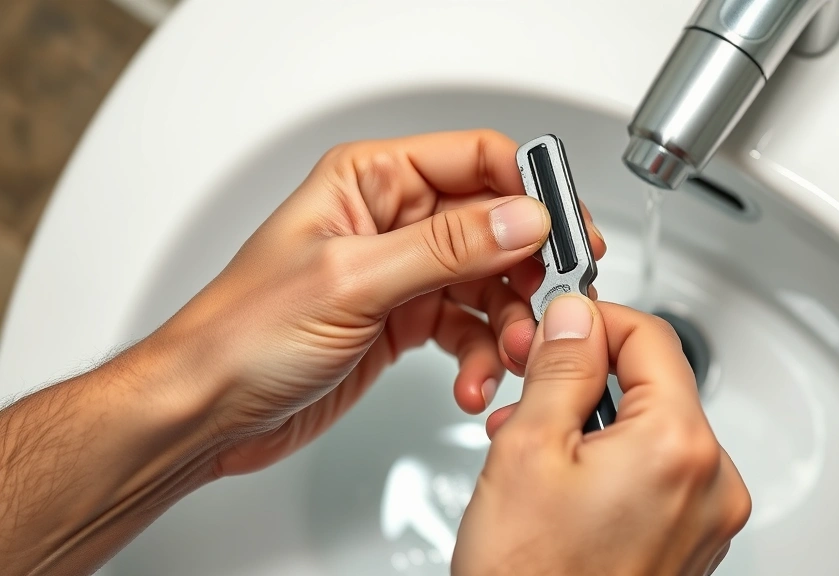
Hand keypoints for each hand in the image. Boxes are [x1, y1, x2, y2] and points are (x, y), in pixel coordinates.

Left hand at [150, 130, 604, 475]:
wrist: (208, 411)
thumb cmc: (242, 334)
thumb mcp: (351, 280)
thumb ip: (445, 247)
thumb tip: (522, 219)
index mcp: (370, 180)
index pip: (477, 160)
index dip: (530, 192)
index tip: (567, 233)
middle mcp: (392, 220)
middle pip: (496, 226)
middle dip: (528, 270)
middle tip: (550, 307)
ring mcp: (403, 272)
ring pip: (491, 282)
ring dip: (509, 323)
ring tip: (509, 356)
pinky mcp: (407, 320)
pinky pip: (471, 327)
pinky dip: (482, 355)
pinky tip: (473, 381)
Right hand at [453, 296, 750, 575]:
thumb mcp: (528, 451)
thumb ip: (561, 368)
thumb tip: (576, 316)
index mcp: (678, 448)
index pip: (650, 335)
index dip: (593, 318)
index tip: (556, 322)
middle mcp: (710, 484)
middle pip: (653, 382)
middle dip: (586, 376)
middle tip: (528, 388)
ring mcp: (706, 518)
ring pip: (650, 427)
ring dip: (592, 420)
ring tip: (533, 447)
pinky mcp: (690, 542)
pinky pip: (656, 473)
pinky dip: (611, 462)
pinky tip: (563, 481)